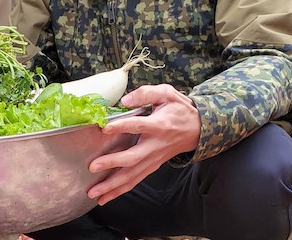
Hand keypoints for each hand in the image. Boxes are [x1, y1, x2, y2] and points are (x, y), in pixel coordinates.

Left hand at [86, 84, 199, 205]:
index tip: (104, 128)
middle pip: (133, 157)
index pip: (138, 126)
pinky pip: (135, 181)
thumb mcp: (167, 93)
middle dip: (112, 163)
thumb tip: (124, 100)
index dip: (122, 127)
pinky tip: (105, 197)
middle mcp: (155, 145)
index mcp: (159, 125)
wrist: (198, 130)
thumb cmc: (179, 110)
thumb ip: (145, 93)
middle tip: (93, 166)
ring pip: (132, 175)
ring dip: (112, 186)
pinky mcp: (152, 166)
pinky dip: (120, 191)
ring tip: (93, 193)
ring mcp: (154, 159)